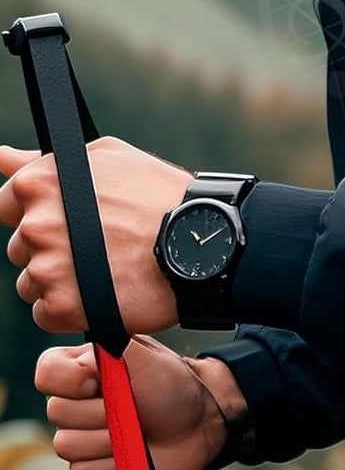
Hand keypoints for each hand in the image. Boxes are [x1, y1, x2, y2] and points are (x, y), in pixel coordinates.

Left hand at [0, 137, 191, 334]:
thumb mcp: (110, 158)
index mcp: (41, 183)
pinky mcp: (59, 307)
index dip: (35, 211)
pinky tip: (103, 289)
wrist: (199, 241)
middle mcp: (36, 225)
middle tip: (98, 242)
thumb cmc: (159, 194)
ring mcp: (45, 268)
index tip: (66, 217)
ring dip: (59, 277)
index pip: (5, 203)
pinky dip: (70, 305)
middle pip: (21, 245)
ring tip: (106, 266)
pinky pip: (46, 311)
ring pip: (31, 280)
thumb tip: (1, 158)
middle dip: (51, 245)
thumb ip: (45, 160)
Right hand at [36, 336, 246, 469]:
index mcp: (83, 368)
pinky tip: (134, 450)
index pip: (45, 372)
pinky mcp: (90, 466)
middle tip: (134, 404)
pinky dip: (113, 462)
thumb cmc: (173, 383)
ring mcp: (80, 435)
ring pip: (67, 445)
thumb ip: (109, 344)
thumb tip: (77, 345)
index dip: (70, 379)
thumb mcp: (143, 355)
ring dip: (110, 438)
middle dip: (102, 410)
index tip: (101, 380)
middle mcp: (75, 401)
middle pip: (55, 412)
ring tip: (137, 427)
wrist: (199, 423)